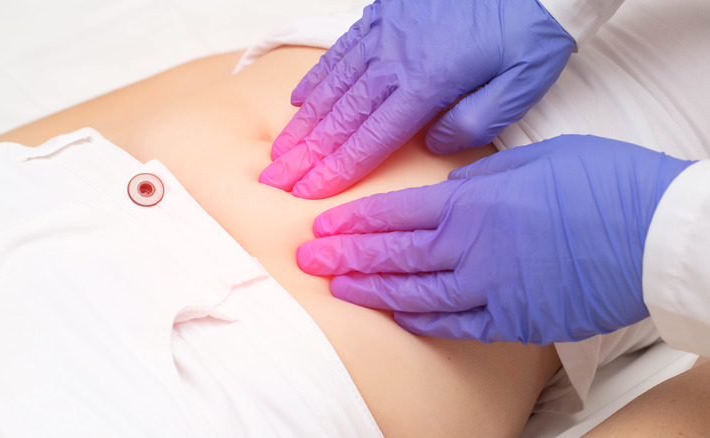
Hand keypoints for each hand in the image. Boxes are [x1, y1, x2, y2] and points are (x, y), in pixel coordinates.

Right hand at [259, 0, 574, 198]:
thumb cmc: (530, 26)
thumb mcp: (522, 83)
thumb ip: (474, 122)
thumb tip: (432, 143)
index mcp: (427, 84)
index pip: (370, 139)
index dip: (336, 169)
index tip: (307, 191)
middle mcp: (395, 60)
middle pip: (341, 118)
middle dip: (306, 153)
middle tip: (276, 178)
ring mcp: (385, 34)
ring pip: (333, 87)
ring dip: (304, 122)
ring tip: (280, 149)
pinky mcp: (384, 14)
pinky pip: (340, 52)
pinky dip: (316, 78)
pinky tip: (299, 99)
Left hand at [296, 135, 694, 343]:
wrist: (656, 233)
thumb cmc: (601, 182)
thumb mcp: (531, 160)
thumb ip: (480, 178)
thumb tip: (447, 187)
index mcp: (473, 201)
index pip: (395, 213)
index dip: (354, 221)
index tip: (322, 226)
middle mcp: (471, 247)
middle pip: (393, 254)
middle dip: (345, 256)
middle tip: (308, 259)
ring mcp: (491, 286)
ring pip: (415, 292)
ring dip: (372, 290)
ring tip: (338, 288)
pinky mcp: (515, 318)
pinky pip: (456, 323)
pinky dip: (423, 320)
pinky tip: (399, 317)